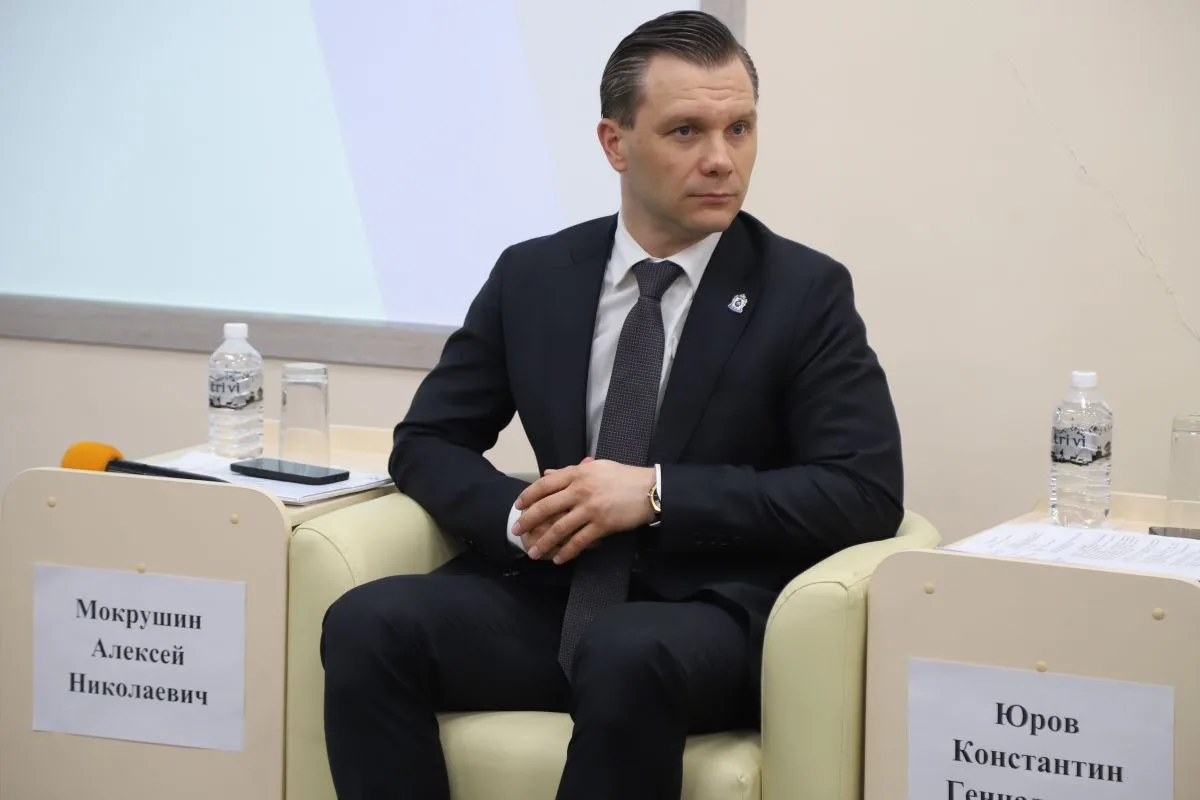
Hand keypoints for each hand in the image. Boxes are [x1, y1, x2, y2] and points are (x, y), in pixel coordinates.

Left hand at [513, 459, 655, 563]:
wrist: (650, 489)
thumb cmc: (624, 477)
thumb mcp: (596, 467)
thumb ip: (570, 471)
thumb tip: (548, 473)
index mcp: (578, 473)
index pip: (545, 484)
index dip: (528, 496)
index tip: (518, 506)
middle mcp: (580, 490)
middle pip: (546, 507)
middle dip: (528, 521)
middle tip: (516, 532)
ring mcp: (590, 508)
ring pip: (559, 528)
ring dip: (544, 543)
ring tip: (533, 553)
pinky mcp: (602, 525)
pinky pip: (579, 541)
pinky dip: (567, 552)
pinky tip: (559, 559)